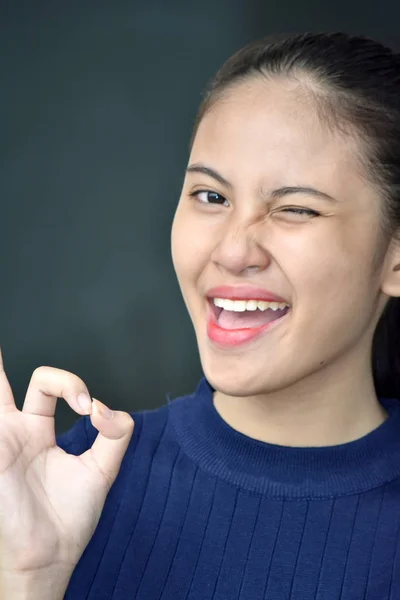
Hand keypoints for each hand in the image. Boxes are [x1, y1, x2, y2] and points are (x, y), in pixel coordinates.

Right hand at [0, 347, 133, 580]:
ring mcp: (0, 441)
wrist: (50, 558)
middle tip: (3, 350)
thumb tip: (108, 409)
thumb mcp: (101, 471)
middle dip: (0, 361)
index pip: (49, 386)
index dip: (73, 385)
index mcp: (38, 429)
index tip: (92, 410)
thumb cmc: (69, 519)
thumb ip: (115, 435)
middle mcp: (15, 431)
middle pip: (3, 381)